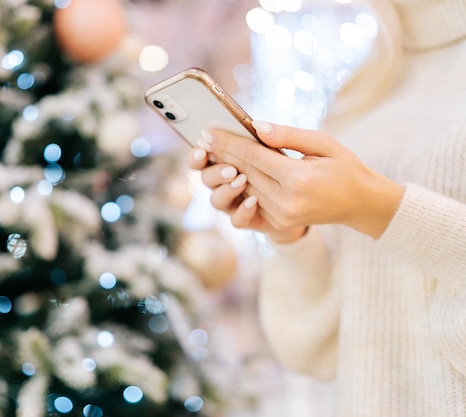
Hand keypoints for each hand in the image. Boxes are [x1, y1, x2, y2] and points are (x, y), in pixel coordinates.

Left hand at [189, 121, 404, 240]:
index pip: (253, 156)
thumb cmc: (345, 167)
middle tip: (202, 138)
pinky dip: (238, 189)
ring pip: (243, 188)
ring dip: (226, 171)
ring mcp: (281, 216)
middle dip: (221, 154)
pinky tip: (230, 175)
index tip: (208, 131)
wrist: (360, 203)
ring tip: (211, 154)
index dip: (228, 142)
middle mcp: (285, 202)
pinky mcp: (279, 224)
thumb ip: (288, 135)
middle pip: (243, 172)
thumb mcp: (324, 143)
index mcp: (298, 179)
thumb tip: (256, 126)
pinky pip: (250, 204)